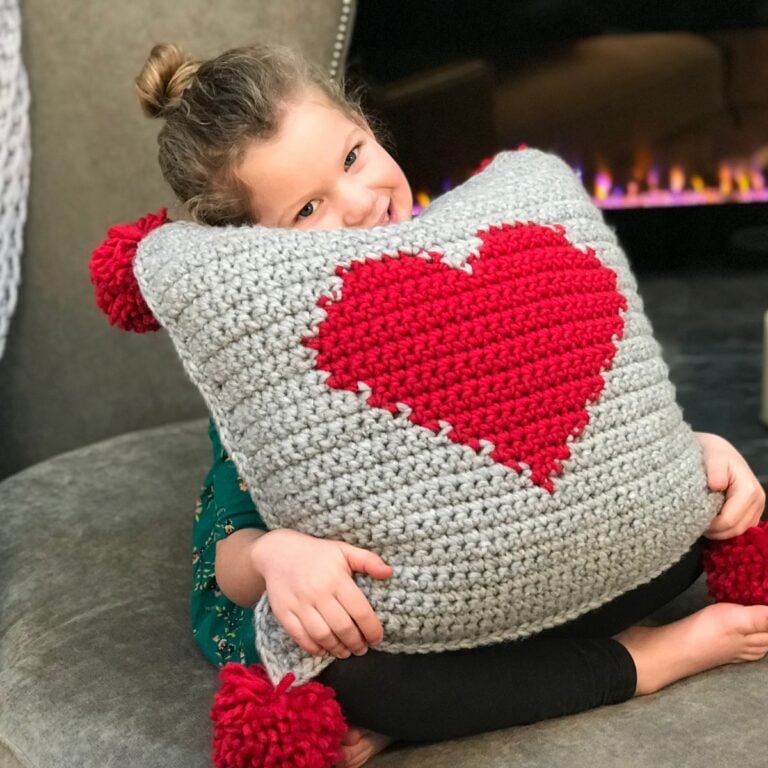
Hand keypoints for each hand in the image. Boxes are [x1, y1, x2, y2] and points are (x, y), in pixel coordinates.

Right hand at [251, 529, 393, 657]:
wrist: (278, 551)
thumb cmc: (317, 553)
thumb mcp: (343, 549)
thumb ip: (368, 561)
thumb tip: (389, 573)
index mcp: (336, 578)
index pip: (360, 611)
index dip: (372, 629)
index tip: (377, 639)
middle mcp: (318, 592)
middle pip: (342, 628)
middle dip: (356, 643)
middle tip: (362, 648)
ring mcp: (299, 604)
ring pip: (322, 636)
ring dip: (337, 649)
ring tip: (346, 651)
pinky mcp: (283, 612)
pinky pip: (300, 637)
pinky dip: (314, 648)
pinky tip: (324, 649)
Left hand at [696, 432, 765, 539]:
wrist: (719, 450)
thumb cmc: (714, 453)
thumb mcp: (713, 458)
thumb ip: (715, 472)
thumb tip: (716, 486)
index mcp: (749, 491)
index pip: (729, 520)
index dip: (710, 525)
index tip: (693, 519)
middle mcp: (758, 501)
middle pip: (735, 529)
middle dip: (714, 531)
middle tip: (694, 523)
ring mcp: (757, 508)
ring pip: (738, 531)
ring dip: (719, 531)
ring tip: (701, 522)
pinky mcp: (752, 511)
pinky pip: (739, 527)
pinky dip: (724, 529)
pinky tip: (710, 521)